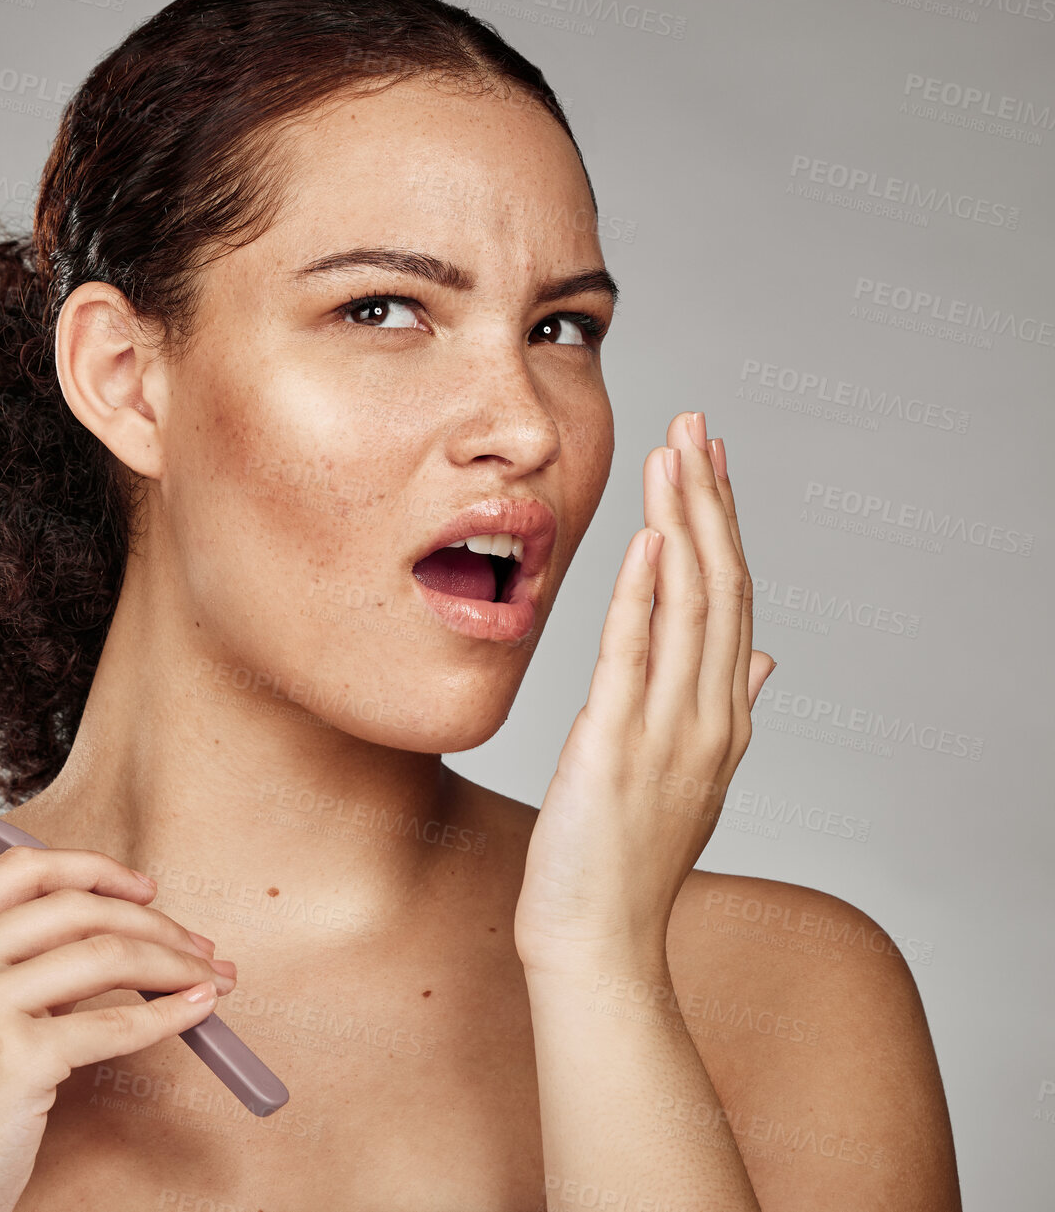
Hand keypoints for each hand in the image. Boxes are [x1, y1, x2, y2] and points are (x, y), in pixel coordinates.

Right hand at [0, 846, 237, 1211]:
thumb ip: (9, 968)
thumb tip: (115, 935)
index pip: (21, 871)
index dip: (95, 870)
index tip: (144, 889)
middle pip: (73, 907)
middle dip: (152, 921)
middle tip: (197, 943)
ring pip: (104, 953)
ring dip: (174, 961)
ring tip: (208, 977)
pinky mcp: (12, 1058)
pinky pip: (115, 1022)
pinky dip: (168, 1013)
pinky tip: (195, 1012)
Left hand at [514, 411, 776, 975]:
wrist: (597, 940)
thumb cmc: (626, 858)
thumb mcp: (688, 774)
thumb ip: (727, 707)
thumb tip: (765, 657)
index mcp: (722, 718)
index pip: (734, 600)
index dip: (726, 525)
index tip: (712, 461)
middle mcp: (708, 717)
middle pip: (721, 587)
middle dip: (710, 500)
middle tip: (698, 423)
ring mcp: (669, 733)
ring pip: (690, 608)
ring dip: (685, 525)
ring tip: (677, 454)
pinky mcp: (616, 748)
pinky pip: (636, 659)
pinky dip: (645, 596)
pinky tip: (649, 541)